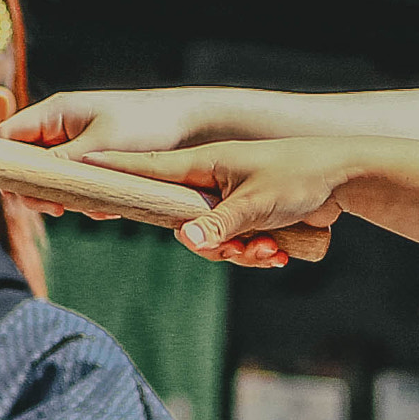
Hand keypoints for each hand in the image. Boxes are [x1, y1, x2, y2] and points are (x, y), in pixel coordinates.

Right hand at [1, 90, 212, 223]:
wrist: (195, 126)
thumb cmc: (149, 124)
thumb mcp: (104, 145)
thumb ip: (64, 161)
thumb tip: (32, 180)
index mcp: (55, 113)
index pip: (7, 138)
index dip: (7, 166)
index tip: (23, 194)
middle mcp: (62, 129)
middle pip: (29, 165)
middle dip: (42, 191)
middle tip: (59, 210)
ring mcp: (80, 147)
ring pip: (56, 181)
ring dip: (73, 199)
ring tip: (99, 210)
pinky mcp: (99, 164)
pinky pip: (81, 187)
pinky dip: (92, 200)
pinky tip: (113, 210)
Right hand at [83, 139, 362, 266]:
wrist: (346, 177)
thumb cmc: (301, 176)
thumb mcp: (259, 203)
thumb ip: (221, 223)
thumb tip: (187, 240)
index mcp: (203, 164)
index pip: (145, 169)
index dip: (111, 173)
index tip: (73, 169)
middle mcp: (209, 182)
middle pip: (180, 224)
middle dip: (211, 245)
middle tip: (241, 247)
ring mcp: (228, 200)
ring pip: (212, 242)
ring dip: (240, 254)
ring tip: (271, 249)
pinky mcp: (248, 218)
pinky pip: (236, 246)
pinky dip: (256, 254)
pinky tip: (279, 254)